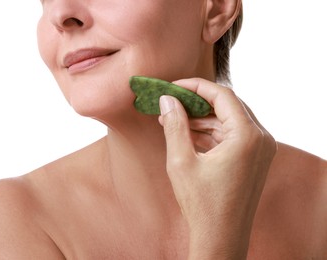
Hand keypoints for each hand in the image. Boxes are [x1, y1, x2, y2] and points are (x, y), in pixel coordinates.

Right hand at [158, 78, 276, 258]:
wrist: (221, 238)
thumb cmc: (202, 204)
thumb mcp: (181, 161)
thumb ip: (175, 125)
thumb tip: (167, 100)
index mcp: (247, 136)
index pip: (222, 95)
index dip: (195, 86)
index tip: (173, 86)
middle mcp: (260, 139)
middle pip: (227, 105)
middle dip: (197, 102)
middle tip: (171, 102)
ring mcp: (260, 149)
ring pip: (228, 120)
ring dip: (202, 118)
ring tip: (173, 120)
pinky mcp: (254, 159)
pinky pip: (231, 135)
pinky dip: (210, 132)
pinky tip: (187, 134)